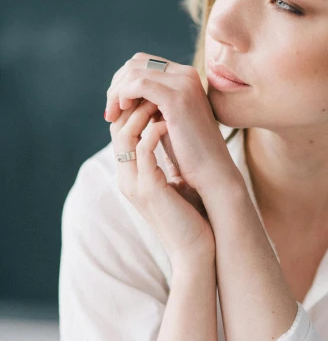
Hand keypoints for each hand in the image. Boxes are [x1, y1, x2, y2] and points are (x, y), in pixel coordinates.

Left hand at [105, 52, 242, 199]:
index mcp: (185, 76)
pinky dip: (123, 95)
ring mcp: (183, 83)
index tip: (116, 105)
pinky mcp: (177, 98)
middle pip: (136, 63)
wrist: (211, 170)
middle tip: (110, 112)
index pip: (144, 63)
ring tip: (113, 115)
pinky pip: (138, 84)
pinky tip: (121, 112)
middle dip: (117, 85)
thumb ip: (152, 102)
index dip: (124, 81)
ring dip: (116, 92)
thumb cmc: (188, 151)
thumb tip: (124, 93)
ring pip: (134, 72)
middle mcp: (186, 74)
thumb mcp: (166, 118)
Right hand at [110, 97, 215, 263]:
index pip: (121, 130)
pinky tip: (170, 121)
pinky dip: (154, 130)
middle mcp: (127, 178)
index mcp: (131, 174)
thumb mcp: (172, 181)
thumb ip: (165, 159)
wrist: (197, 250)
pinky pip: (143, 150)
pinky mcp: (149, 189)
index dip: (135, 108)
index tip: (157, 94)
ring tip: (163, 101)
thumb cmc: (191, 216)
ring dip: (142, 112)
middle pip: (116, 127)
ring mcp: (135, 184)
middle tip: (157, 90)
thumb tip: (172, 132)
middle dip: (134, 104)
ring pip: (125, 135)